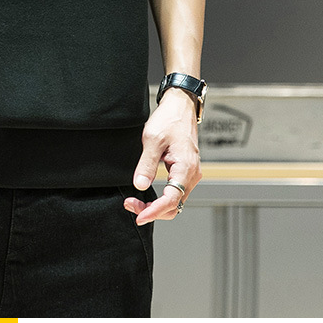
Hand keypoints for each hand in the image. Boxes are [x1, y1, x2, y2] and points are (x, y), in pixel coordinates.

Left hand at [123, 88, 201, 223]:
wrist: (180, 106)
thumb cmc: (170, 119)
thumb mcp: (153, 140)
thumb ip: (146, 164)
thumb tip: (140, 185)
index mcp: (186, 168)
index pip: (171, 200)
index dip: (154, 211)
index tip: (138, 215)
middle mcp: (192, 174)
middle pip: (174, 206)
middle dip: (152, 211)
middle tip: (131, 205)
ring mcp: (190, 174)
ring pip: (175, 201)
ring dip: (156, 206)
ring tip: (135, 201)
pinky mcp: (185, 172)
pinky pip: (175, 192)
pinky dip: (161, 198)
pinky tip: (147, 195)